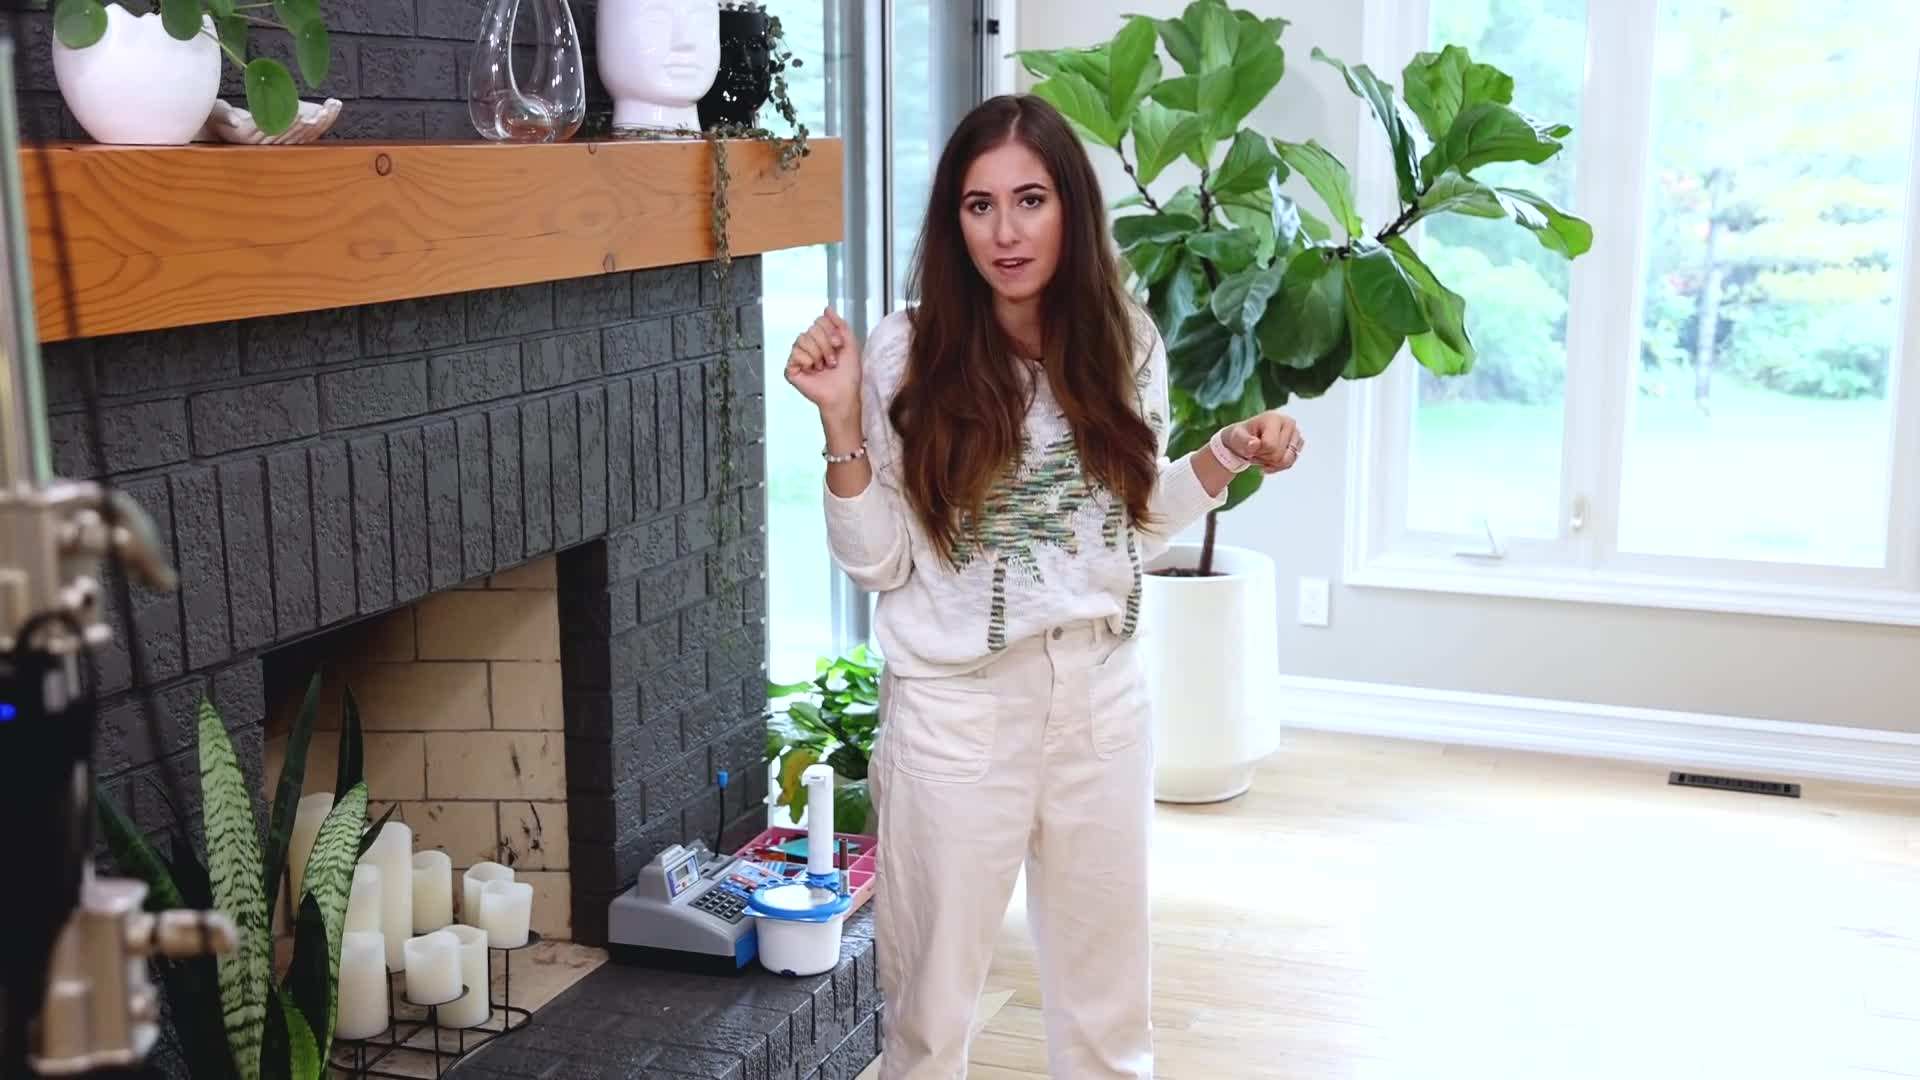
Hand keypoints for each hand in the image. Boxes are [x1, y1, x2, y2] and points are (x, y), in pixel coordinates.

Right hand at [784, 307, 861, 424]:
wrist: (844, 394)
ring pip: (802, 339)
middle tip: (832, 361)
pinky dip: (808, 361)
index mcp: (822, 339)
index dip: (830, 332)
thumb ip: (840, 324)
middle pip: (811, 329)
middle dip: (825, 345)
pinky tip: (812, 370)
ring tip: (823, 366)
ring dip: (818, 354)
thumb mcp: (850, 343)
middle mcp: (809, 346)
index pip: (819, 321)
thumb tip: (827, 308)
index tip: (838, 345)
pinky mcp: (791, 369)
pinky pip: (795, 354)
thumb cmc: (849, 375)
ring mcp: (799, 357)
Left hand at [1218, 411, 1304, 473]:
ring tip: (1263, 454)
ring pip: (1287, 461)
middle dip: (1264, 458)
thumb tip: (1254, 445)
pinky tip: (1268, 460)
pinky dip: (1277, 466)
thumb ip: (1244, 442)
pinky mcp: (1298, 443)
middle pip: (1279, 455)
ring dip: (1271, 463)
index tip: (1251, 446)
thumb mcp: (1236, 438)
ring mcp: (1296, 433)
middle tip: (1256, 451)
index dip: (1259, 452)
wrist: (1245, 439)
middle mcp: (1289, 423)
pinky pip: (1290, 464)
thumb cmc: (1241, 437)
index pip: (1271, 446)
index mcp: (1274, 418)